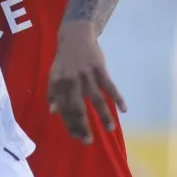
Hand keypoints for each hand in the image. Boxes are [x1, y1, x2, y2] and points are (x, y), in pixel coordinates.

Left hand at [47, 21, 126, 143]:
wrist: (75, 36)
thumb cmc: (64, 59)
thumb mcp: (53, 75)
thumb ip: (53, 93)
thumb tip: (53, 111)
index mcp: (59, 84)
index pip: (64, 109)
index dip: (69, 124)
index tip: (75, 137)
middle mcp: (72, 81)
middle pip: (78, 108)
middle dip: (83, 126)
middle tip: (88, 141)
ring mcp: (87, 75)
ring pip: (97, 99)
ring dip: (103, 116)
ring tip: (110, 129)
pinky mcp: (100, 69)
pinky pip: (110, 86)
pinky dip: (118, 98)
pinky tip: (124, 109)